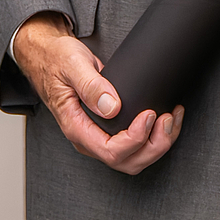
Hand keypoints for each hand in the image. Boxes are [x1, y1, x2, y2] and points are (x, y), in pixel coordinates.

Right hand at [11, 12, 183, 175]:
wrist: (48, 57)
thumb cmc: (57, 60)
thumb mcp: (72, 65)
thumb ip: (90, 85)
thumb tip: (111, 107)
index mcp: (76, 127)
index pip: (111, 151)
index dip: (135, 138)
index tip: (149, 113)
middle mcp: (88, 138)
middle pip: (127, 162)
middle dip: (154, 145)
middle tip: (166, 117)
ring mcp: (99, 136)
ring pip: (134, 159)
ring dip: (159, 144)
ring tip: (172, 118)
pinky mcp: (109, 130)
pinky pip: (135, 147)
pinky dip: (155, 137)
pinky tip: (165, 119)